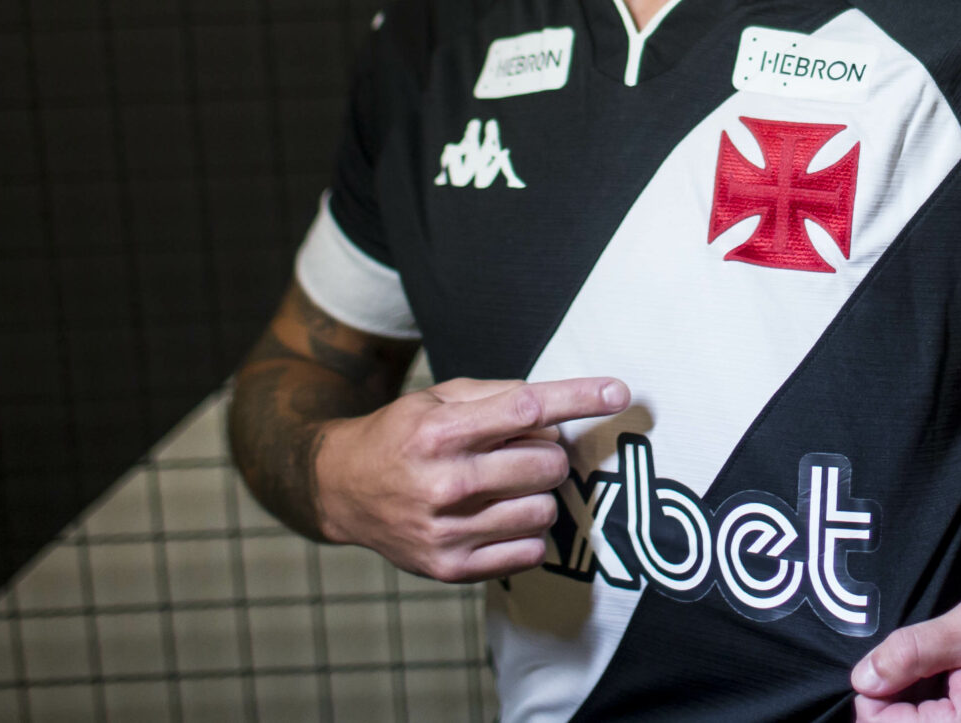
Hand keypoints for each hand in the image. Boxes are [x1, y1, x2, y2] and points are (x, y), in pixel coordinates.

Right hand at [311, 373, 628, 581]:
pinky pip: (528, 552)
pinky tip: (501, 516)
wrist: (342, 489)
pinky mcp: (450, 568)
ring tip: (510, 485)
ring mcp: (446, 531)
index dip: (579, 398)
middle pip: (545, 464)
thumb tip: (559, 411)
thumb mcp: (439, 398)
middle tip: (526, 451)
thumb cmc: (402, 435)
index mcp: (440, 433)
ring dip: (540, 494)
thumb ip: (499, 396)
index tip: (618, 392)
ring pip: (544, 511)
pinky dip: (528, 532)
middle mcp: (443, 483)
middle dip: (549, 454)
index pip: (527, 410)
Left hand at [848, 579, 960, 721]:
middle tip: (932, 649)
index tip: (894, 655)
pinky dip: (947, 690)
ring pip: (929, 720)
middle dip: (903, 688)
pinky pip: (954, 717)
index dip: (874, 690)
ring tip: (954, 654)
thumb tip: (864, 677)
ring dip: (925, 688)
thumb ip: (914, 651)